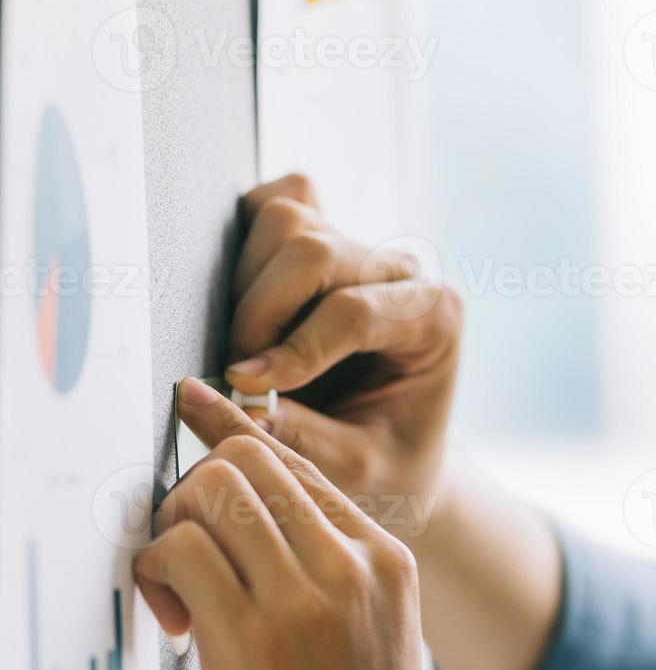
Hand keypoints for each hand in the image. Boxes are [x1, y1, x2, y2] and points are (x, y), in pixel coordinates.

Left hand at [137, 378, 436, 669]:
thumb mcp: (377, 640)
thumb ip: (339, 578)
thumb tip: (265, 529)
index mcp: (389, 561)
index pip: (302, 467)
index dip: (237, 434)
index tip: (199, 407)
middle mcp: (355, 565)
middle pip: (253, 463)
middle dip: (197, 488)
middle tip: (183, 544)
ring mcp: (308, 598)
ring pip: (215, 491)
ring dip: (173, 527)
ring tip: (178, 588)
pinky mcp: (253, 639)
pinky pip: (181, 551)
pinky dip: (156, 570)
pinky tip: (171, 614)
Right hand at [225, 174, 462, 544]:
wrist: (400, 455)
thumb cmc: (388, 465)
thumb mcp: (354, 471)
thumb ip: (291, 437)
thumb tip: (208, 398)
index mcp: (433, 320)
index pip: (352, 310)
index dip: (290, 350)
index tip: (246, 388)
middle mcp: (402, 272)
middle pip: (312, 249)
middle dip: (260, 315)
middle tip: (244, 374)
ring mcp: (364, 247)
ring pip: (288, 220)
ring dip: (249, 284)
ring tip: (250, 346)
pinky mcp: (328, 237)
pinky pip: (285, 197)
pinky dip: (253, 236)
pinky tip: (252, 299)